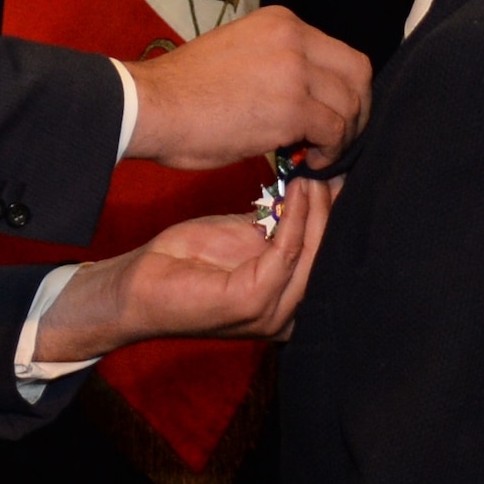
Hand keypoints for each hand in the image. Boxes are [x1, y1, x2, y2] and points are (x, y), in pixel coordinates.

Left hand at [33, 177, 337, 361]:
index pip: (329, 258)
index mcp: (291, 301)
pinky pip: (285, 253)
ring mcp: (274, 313)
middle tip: (335, 168)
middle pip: (328, 256)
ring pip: (313, 254)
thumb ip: (280, 223)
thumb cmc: (189, 260)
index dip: (339, 216)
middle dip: (334, 210)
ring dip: (317, 210)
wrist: (140, 285)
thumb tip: (316, 186)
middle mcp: (291, 314)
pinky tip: (296, 190)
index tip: (343, 176)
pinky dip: (294, 218)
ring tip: (316, 173)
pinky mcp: (253, 302)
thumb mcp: (245, 236)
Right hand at [123, 6, 370, 170]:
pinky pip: (335, 132)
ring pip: (350, 105)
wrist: (152, 105)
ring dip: (343, 137)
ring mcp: (294, 70)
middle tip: (341, 137)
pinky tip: (309, 162)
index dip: (344, 88)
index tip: (333, 113)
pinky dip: (330, 153)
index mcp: (280, 21)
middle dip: (357, 110)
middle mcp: (294, 37)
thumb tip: (307, 99)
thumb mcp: (238, 55)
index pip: (339, 52)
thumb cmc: (183, 89)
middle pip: (358, 73)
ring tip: (318, 154)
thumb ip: (277, 65)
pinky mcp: (292, 107)